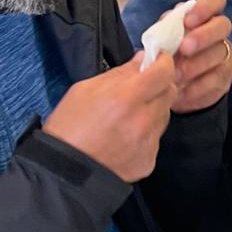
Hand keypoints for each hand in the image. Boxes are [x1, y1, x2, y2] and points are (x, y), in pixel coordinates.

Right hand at [43, 55, 176, 182]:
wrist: (62, 172)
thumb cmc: (68, 127)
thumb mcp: (85, 89)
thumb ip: (120, 73)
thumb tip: (143, 60)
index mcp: (125, 98)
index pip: (164, 73)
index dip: (165, 62)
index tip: (160, 59)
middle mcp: (142, 120)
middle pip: (169, 93)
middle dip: (160, 85)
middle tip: (143, 87)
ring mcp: (147, 143)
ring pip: (163, 116)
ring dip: (153, 110)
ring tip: (128, 116)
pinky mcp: (148, 161)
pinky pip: (155, 139)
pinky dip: (145, 134)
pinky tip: (125, 138)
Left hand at [170, 0, 231, 113]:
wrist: (171, 86)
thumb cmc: (167, 54)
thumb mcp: (162, 41)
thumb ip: (163, 33)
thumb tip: (160, 35)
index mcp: (203, 15)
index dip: (205, 7)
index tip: (188, 21)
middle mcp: (218, 32)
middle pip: (223, 25)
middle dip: (203, 36)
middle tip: (184, 48)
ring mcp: (225, 54)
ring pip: (220, 54)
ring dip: (196, 65)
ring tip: (175, 76)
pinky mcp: (225, 78)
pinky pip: (216, 80)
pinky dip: (196, 87)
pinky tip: (181, 92)